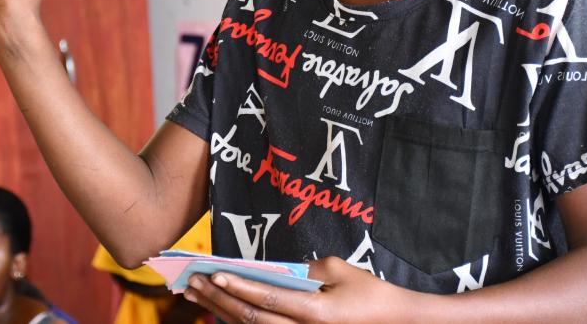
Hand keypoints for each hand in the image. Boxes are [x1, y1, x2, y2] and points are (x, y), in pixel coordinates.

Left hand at [183, 257, 406, 322]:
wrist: (393, 322)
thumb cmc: (368, 293)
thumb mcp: (339, 270)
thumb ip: (304, 268)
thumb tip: (271, 270)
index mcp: (315, 314)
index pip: (268, 300)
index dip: (239, 287)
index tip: (215, 274)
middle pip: (251, 319)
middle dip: (219, 300)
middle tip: (193, 281)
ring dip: (219, 311)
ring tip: (195, 293)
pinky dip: (236, 319)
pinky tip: (217, 307)